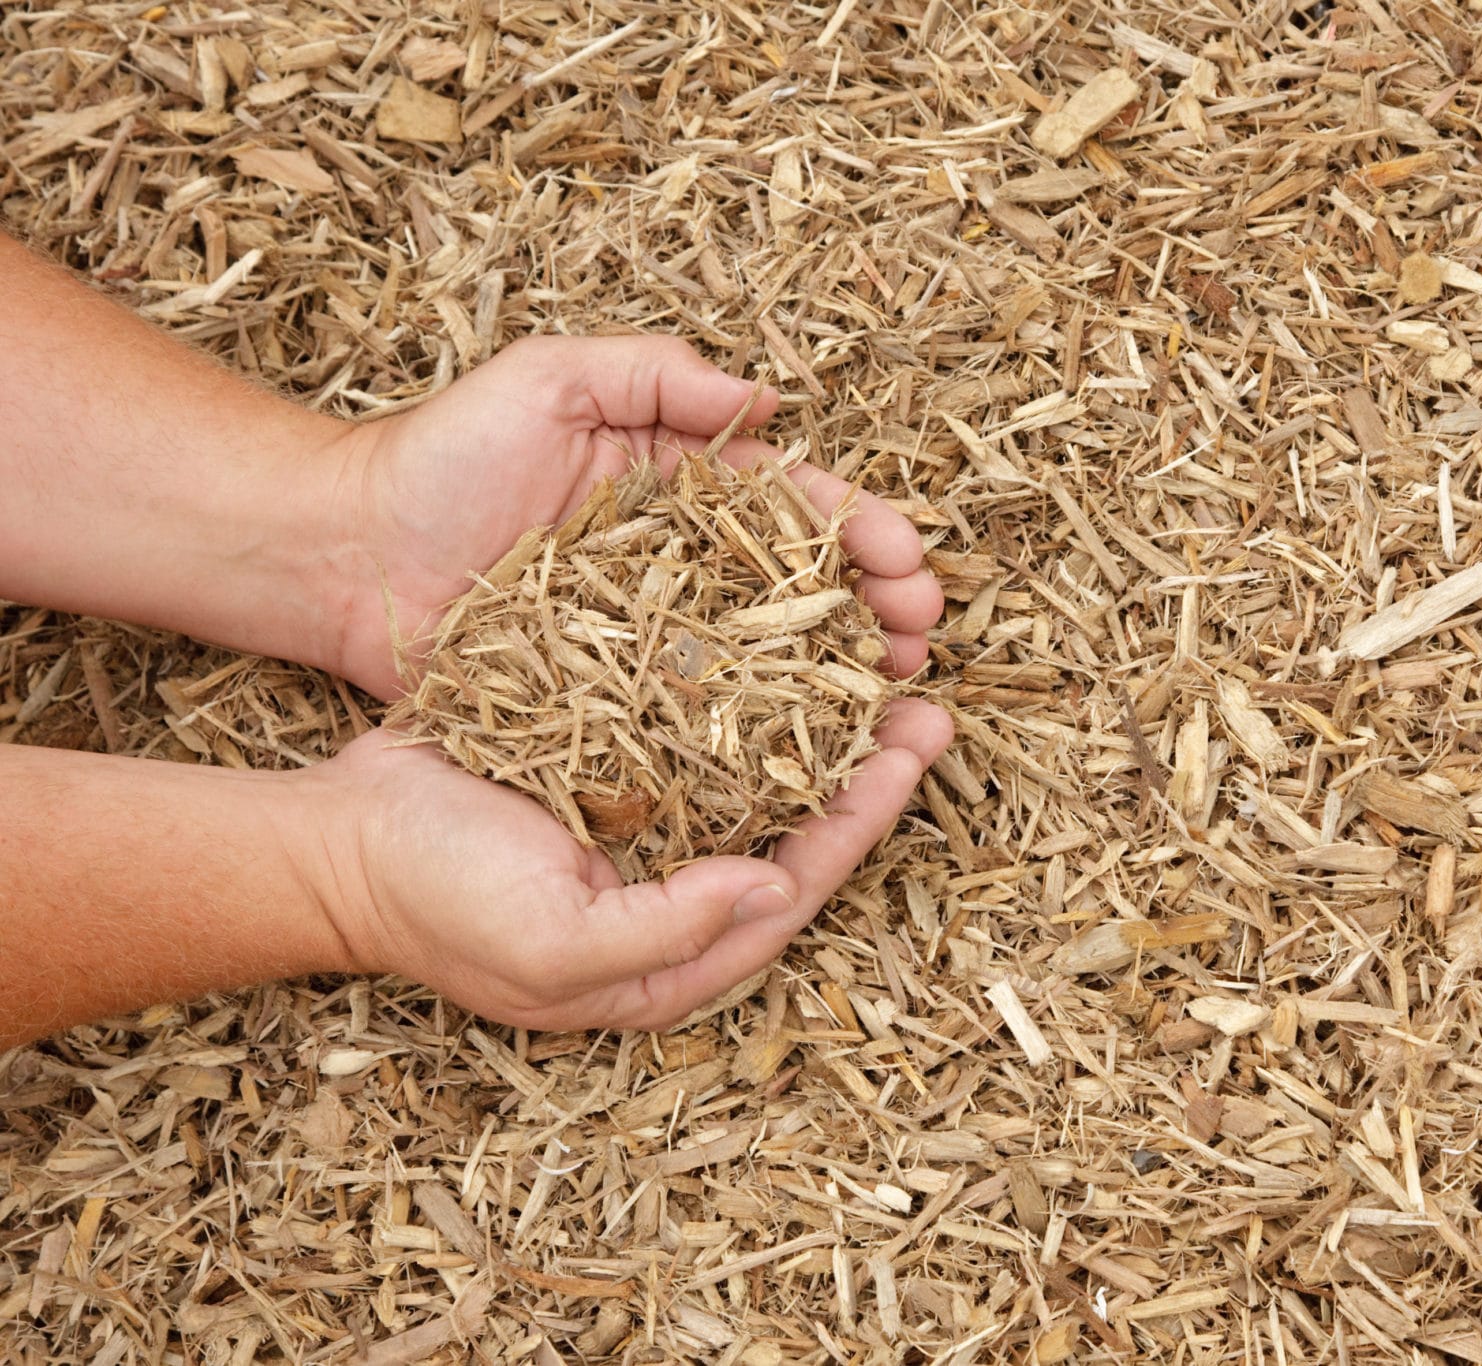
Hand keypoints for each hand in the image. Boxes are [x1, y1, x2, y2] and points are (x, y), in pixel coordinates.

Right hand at [304, 700, 952, 1030]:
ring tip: (877, 664)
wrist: (333, 840)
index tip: (911, 754)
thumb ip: (669, 929)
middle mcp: (674, 896)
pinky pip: (699, 736)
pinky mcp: (612, 773)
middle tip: (925, 702)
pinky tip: (784, 649)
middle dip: (864, 769)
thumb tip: (778, 885)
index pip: (797, 887)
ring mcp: (645, 832)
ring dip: (819, 724)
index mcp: (672, 958)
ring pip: (759, 777)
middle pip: (795, 830)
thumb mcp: (551, 945)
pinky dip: (748, 697)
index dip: (861, 821)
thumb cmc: (434, 901)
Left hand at [328, 334, 943, 696]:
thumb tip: (767, 399)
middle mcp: (682, 564)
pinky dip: (761, 735)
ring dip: (839, 677)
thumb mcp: (548, 379)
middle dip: (874, 607)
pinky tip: (812, 755)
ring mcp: (652, 636)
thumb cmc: (440, 455)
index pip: (794, 505)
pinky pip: (699, 717)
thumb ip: (653, 372)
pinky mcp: (613, 699)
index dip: (861, 530)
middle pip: (802, 587)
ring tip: (894, 697)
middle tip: (921, 638)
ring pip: (768, 659)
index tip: (908, 561)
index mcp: (681, 486)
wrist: (341, 555)